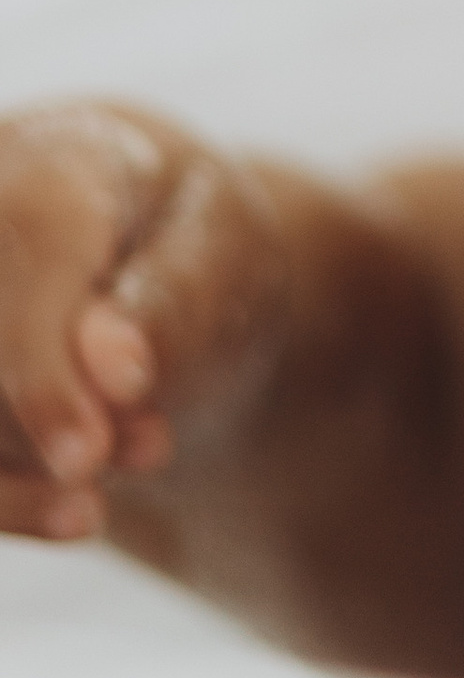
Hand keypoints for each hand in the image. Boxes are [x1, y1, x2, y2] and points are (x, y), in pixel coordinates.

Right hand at [0, 103, 286, 539]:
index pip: (29, 245)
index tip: (94, 448)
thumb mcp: (228, 251)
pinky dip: (5, 499)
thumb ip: (176, 298)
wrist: (146, 254)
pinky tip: (74, 515)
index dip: (45, 364)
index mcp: (54, 162)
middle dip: (49, 416)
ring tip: (127, 468)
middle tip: (150, 447)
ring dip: (25, 463)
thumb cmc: (194, 242)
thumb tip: (115, 369)